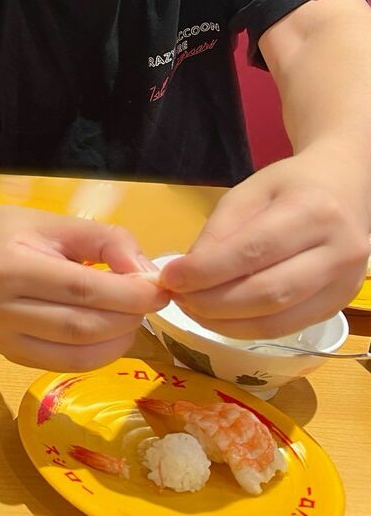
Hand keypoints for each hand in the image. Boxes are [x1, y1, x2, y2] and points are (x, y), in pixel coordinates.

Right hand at [0, 204, 169, 370]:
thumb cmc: (12, 231)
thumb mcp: (58, 223)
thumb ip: (106, 241)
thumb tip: (146, 274)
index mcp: (7, 266)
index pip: (80, 289)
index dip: (127, 293)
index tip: (159, 288)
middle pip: (80, 326)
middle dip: (128, 318)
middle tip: (150, 303)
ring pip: (76, 353)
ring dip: (118, 340)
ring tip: (131, 318)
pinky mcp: (7, 354)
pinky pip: (64, 365)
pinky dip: (98, 354)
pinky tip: (109, 335)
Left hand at [158, 149, 369, 338]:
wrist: (344, 188)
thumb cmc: (290, 186)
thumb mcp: (247, 193)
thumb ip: (218, 232)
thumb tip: (187, 273)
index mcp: (313, 212)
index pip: (252, 251)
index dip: (206, 271)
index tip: (169, 278)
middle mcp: (339, 251)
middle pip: (267, 292)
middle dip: (211, 302)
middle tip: (177, 297)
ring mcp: (345, 284)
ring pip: (277, 319)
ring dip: (224, 322)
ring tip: (192, 308)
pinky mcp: (339, 305)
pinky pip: (286, 328)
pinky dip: (246, 328)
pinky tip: (219, 317)